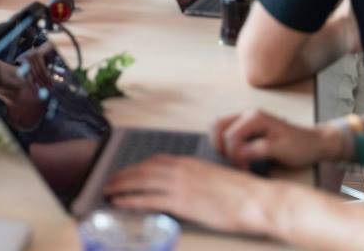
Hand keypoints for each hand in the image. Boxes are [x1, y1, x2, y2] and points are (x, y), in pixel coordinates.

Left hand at [104, 155, 273, 234]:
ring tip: (107, 191)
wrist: (256, 200)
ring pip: (141, 182)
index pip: (155, 161)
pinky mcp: (181, 202)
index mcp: (189, 162)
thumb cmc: (242, 193)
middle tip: (109, 181)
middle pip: (143, 169)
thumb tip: (186, 187)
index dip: (138, 167)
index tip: (127, 172)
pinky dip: (131, 200)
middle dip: (123, 175)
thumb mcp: (215, 178)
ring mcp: (179, 185)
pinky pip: (149, 199)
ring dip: (121, 186)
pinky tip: (120, 202)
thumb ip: (196, 179)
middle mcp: (181, 170)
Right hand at [212, 109, 340, 169]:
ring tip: (234, 160)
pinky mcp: (246, 128)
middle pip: (218, 126)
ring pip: (219, 127)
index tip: (244, 168)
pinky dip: (225, 144)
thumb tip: (238, 154)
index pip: (231, 135)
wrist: (314, 143)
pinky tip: (237, 157)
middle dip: (220, 146)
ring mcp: (245, 120)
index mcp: (256, 118)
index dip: (233, 154)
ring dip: (220, 144)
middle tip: (233, 162)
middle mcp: (247, 115)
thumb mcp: (282, 150)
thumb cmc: (300, 146)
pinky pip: (226, 132)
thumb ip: (259, 150)